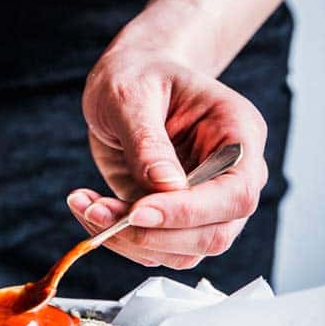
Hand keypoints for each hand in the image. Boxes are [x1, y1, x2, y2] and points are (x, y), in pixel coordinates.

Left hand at [67, 24, 267, 268]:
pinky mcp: (174, 217)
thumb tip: (166, 189)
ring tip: (84, 205)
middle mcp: (232, 175)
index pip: (235, 193)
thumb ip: (148, 141)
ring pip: (183, 251)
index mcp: (239, 134)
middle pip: (215, 233)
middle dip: (153, 233)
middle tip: (98, 213)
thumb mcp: (133, 94)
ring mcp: (206, 201)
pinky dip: (117, 238)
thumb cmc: (138, 74)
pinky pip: (155, 247)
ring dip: (128, 240)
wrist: (130, 78)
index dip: (190, 211)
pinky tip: (88, 208)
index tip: (137, 212)